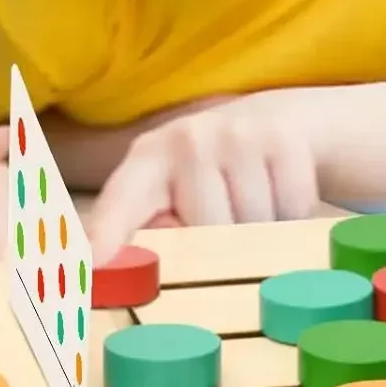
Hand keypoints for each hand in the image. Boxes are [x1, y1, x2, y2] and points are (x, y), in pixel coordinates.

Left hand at [82, 101, 319, 263]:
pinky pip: (292, 210)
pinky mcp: (281, 139)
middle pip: (207, 232)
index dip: (106, 232)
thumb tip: (142, 265)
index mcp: (145, 162)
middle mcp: (185, 140)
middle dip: (222, 244)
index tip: (93, 261)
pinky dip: (292, 216)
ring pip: (254, 226)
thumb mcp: (172, 193)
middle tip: (225, 221)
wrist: (271, 121)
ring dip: (261, 232)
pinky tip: (278, 194)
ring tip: (252, 205)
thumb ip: (154, 231)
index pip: (121, 200)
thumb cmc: (208, 174)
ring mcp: (235, 135)